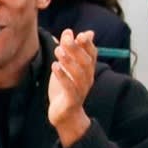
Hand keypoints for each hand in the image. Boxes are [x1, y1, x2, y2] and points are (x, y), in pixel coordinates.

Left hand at [47, 29, 96, 146]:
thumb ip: (71, 51)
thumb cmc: (65, 89)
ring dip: (69, 61)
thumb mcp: (67, 68)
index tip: (79, 34)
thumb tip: (79, 32)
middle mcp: (87, 79)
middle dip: (76, 50)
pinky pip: (70, 87)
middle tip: (65, 40)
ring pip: (79, 74)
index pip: (92, 55)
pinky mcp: (72, 100)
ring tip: (58, 51)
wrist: (64, 115)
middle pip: (86, 62)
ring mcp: (81, 90)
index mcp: (88, 71)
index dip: (87, 44)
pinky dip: (63, 76)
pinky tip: (55, 67)